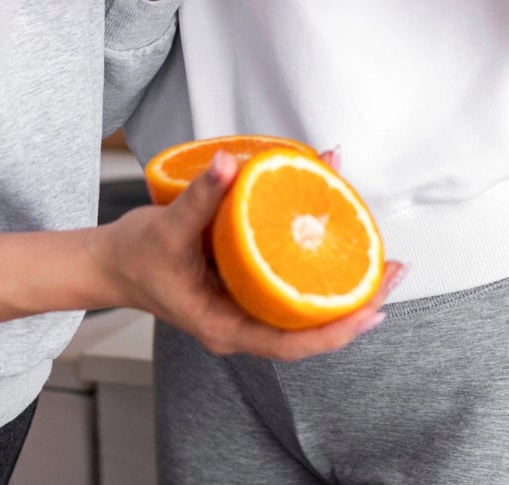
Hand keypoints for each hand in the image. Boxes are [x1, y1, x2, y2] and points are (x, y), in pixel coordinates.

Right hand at [91, 151, 402, 359]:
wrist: (111, 260)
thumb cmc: (135, 256)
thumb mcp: (166, 229)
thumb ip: (200, 197)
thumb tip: (229, 164)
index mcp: (226, 327)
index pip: (291, 344)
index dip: (335, 331)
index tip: (372, 311)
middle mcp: (243, 319)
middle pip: (309, 325)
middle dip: (357, 303)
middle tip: (397, 272)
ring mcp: (248, 301)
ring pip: (305, 301)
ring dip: (344, 278)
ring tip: (384, 255)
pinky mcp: (250, 278)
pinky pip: (291, 275)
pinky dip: (316, 255)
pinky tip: (337, 228)